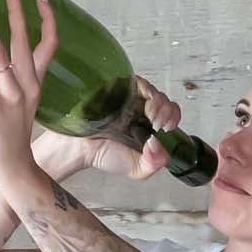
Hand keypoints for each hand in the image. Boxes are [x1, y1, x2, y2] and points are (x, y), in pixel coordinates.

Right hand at [30, 72, 178, 184]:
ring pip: (155, 91)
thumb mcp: (137, 169)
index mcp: (147, 126)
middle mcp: (140, 111)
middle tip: (156, 124)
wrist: (79, 147)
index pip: (170, 116)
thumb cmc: (103, 155)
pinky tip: (144, 102)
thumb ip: (154, 164)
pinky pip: (139, 82)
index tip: (165, 128)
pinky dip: (147, 90)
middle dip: (167, 112)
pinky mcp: (120, 89)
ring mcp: (130, 99)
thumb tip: (158, 144)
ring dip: (159, 103)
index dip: (172, 119)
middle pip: (166, 102)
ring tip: (149, 115)